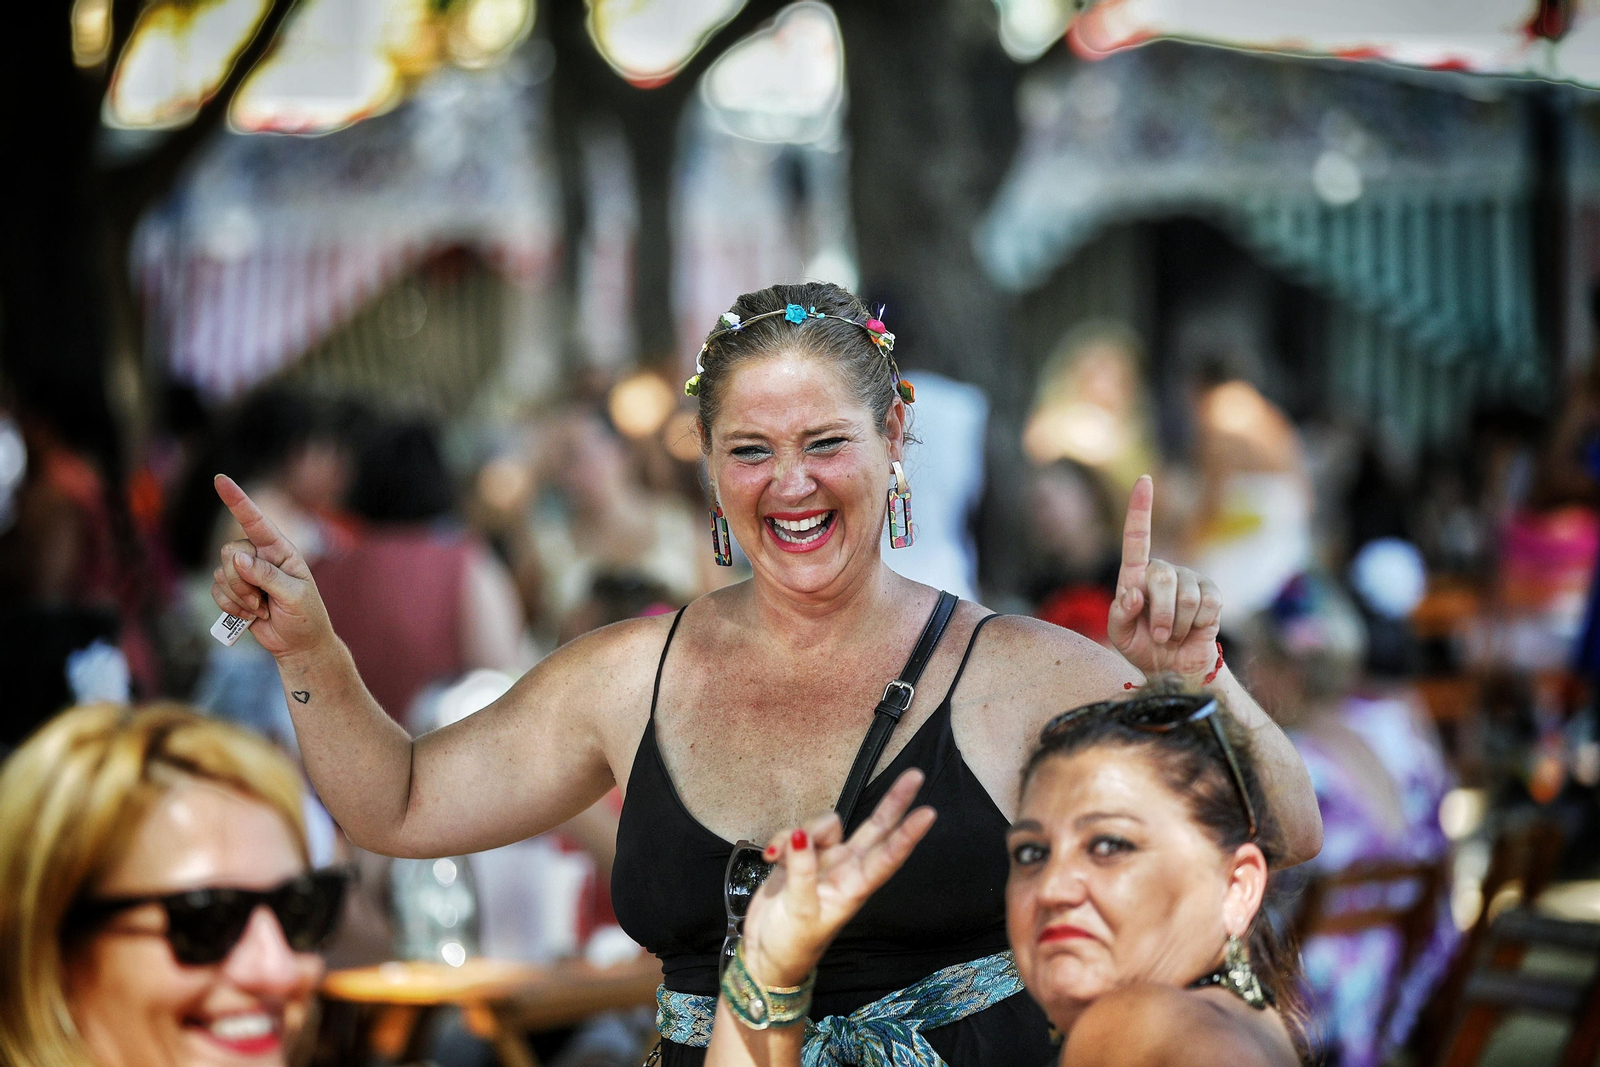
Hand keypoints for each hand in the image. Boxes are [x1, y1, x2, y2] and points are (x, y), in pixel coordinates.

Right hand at [210, 474, 331, 658]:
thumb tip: (238, 559)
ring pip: (220, 574)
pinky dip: (231, 607)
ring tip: (263, 609)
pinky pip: (216, 591)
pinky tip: (251, 615)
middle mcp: (260, 556)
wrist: (299, 643)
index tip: (221, 479)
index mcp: (281, 550)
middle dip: (242, 581)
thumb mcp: (295, 595)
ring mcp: (244, 573)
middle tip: (264, 601)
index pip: (255, 520)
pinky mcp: (233, 590)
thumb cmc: (306, 616)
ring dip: (240, 598)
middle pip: (230, 552)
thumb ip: (268, 576)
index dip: (237, 499)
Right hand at [740, 770, 935, 987]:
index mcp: (854, 888)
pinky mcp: (799, 857)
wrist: (764, 956)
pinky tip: (770, 856)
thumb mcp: (801, 912)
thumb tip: (800, 836)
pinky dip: (782, 839)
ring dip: (804, 829)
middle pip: (874, 828)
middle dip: (893, 801)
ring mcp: (823, 861)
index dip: (907, 835)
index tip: (929, 813)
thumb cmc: (792, 944)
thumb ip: (802, 872)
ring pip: (825, 824)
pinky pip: (795, 833)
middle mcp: (845, 869)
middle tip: (915, 775)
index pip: (886, 857)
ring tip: (780, 856)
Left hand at [1107, 475, 1223, 682]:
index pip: (1137, 537)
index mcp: (1136, 575)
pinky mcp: (1213, 595)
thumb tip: (1134, 593)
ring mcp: (1191, 580)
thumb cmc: (1142, 647)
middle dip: (1157, 612)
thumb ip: (1118, 614)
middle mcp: (1164, 571)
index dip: (1141, 508)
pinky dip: (1195, 625)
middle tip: (1157, 635)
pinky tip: (1192, 630)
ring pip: (1184, 595)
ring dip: (1175, 624)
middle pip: (1161, 576)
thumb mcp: (1119, 634)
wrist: (1173, 670)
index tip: (1145, 481)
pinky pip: (1206, 605)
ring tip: (1171, 635)